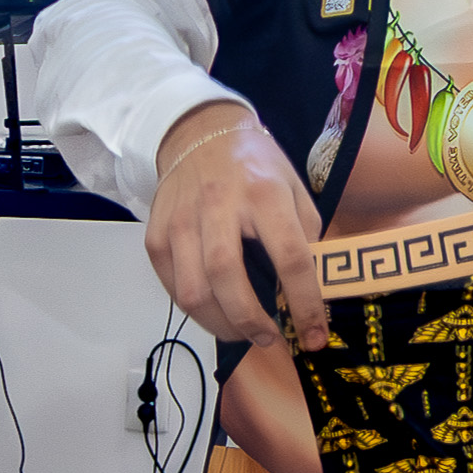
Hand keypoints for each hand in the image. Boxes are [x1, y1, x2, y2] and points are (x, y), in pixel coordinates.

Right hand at [145, 101, 331, 349]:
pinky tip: (215, 310)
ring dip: (222, 325)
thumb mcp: (294, 188)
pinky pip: (172, 286)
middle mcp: (219, 205)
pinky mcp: (156, 234)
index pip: (290, 258)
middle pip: (228, 279)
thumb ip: (307, 236)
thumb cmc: (256, 167)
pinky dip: (195, 309)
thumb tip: (315, 291)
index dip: (306, 304)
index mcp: (264, 193)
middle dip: (252, 322)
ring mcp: (181, 221)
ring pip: (193, 292)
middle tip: (270, 338)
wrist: (200, 134)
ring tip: (242, 332)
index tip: (315, 336)